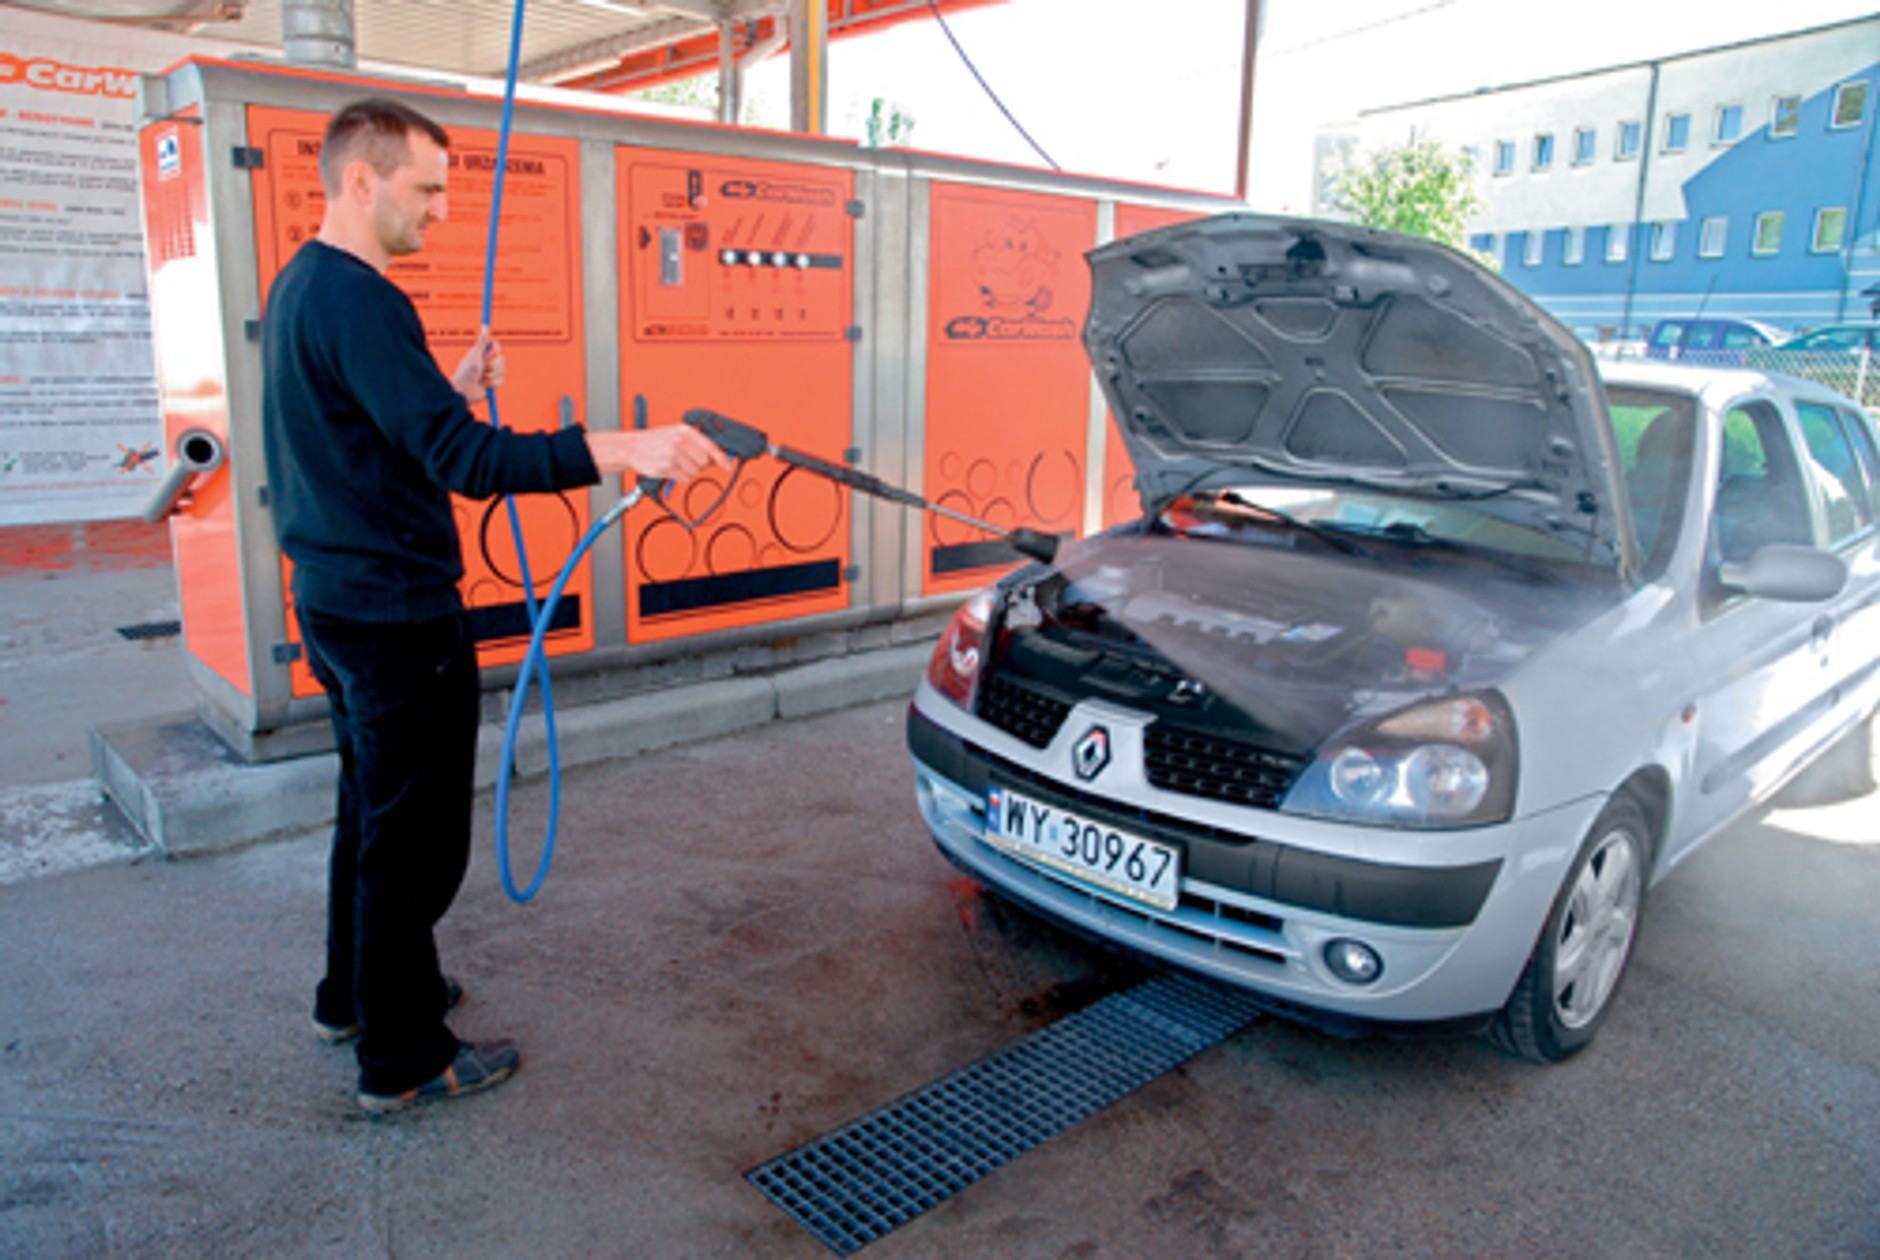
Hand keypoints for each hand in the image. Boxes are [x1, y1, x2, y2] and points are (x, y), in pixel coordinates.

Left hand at [451, 325, 504, 403]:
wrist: (463, 390)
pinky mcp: (492, 383)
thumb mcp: (475, 354)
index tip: (489, 354)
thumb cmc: (465, 371)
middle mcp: (486, 362)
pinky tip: (484, 384)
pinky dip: (493, 383)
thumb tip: (486, 325)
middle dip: (494, 365)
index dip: (495, 351)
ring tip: (481, 377)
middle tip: (484, 368)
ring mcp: (490, 373)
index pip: (497, 347)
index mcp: (482, 353)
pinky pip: (501, 381)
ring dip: (492, 375)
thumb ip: (482, 341)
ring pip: (503, 371)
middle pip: (502, 359)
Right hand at [587, 425, 733, 481]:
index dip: (722, 458)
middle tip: (686, 461)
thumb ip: (696, 444)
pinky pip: (685, 478)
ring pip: (695, 472)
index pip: (710, 447)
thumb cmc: (654, 441)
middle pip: (704, 462)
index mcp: (685, 431)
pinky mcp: (668, 467)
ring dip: (688, 471)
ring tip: (675, 463)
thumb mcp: (675, 434)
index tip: (728, 466)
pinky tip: (671, 469)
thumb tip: (716, 458)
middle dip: (698, 465)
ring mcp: (675, 454)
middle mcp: (681, 441)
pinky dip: (680, 477)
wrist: (632, 447)